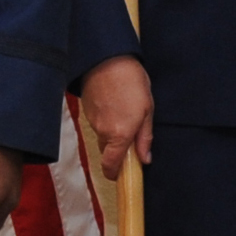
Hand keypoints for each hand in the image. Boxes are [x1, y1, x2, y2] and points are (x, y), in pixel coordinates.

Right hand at [78, 57, 152, 178]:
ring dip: (113, 130)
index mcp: (120, 135)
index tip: (119, 175)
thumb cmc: (131, 81)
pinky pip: (98, 122)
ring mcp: (93, 122)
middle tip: (132, 133)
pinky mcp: (87, 111)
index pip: (110, 165)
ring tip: (125, 110)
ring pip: (103, 135)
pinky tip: (115, 103)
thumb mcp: (148, 110)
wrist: (107, 59)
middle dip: (118, 148)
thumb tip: (145, 158)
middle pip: (108, 151)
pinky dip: (106, 119)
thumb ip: (145, 137)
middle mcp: (104, 132)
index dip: (113, 174)